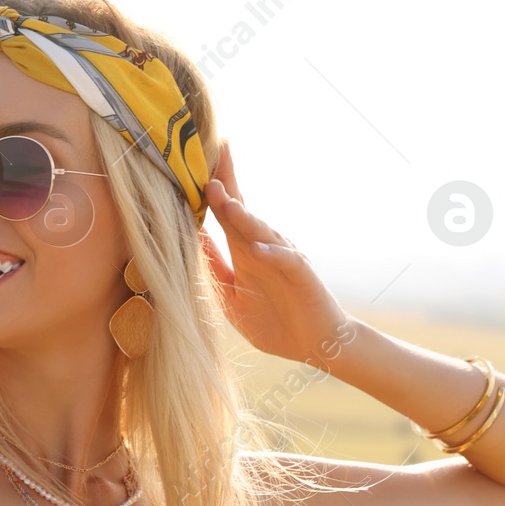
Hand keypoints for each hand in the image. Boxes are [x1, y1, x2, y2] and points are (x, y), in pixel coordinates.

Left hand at [199, 142, 355, 368]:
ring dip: (243, 218)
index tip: (194, 162)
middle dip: (226, 188)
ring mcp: (283, 258)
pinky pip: (286, 261)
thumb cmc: (272, 320)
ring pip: (262, 232)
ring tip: (225, 202)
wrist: (313, 344)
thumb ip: (213, 266)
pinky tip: (256, 249)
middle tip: (210, 162)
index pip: (226, 213)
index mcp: (244, 250)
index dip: (213, 189)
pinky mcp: (301, 276)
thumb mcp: (231, 294)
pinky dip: (272, 254)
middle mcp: (263, 247)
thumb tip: (191, 239)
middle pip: (243, 212)